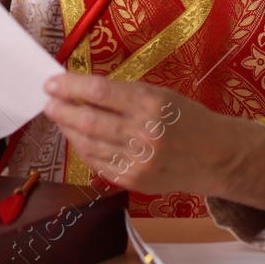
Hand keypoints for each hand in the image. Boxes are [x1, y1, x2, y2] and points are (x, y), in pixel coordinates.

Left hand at [42, 73, 251, 195]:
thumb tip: (82, 91)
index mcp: (152, 104)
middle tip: (48, 102)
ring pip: (89, 144)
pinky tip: (78, 138)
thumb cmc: (187, 119)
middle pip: (88, 120)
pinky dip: (83, 149)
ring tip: (59, 118)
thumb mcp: (159, 95)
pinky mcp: (134, 181)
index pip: (99, 91)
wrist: (216, 157)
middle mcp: (144, 133)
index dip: (69, 86)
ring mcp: (139, 161)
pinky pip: (98, 164)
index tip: (51, 83)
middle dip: (61, 110)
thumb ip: (123, 95)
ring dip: (68, 130)